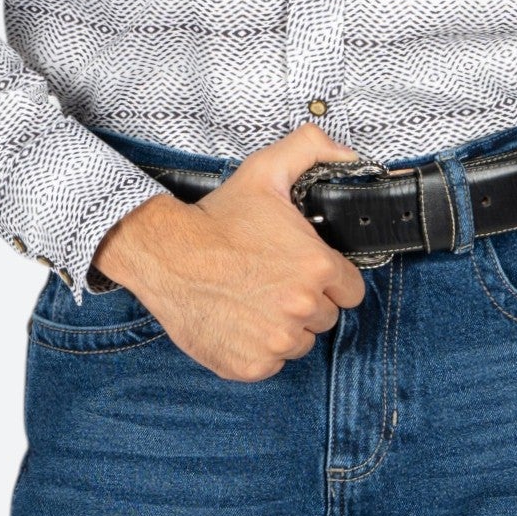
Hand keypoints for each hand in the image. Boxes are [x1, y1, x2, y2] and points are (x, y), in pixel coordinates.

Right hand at [90, 123, 368, 379]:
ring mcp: (275, 342)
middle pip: (326, 316)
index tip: (303, 268)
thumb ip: (313, 149)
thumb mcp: (266, 170)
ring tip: (253, 297)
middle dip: (306, 300)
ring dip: (284, 326)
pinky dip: (259, 348)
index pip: (351, 290)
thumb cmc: (217, 218)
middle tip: (272, 279)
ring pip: (300, 342)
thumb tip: (348, 154)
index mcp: (316, 268)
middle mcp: (301, 309)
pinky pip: (272, 363)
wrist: (165, 254)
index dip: (329, 278)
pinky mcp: (250, 366)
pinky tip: (239, 319)